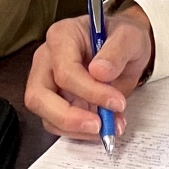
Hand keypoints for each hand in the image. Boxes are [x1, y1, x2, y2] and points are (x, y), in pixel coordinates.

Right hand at [24, 2, 155, 140]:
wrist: (125, 49)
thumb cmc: (122, 38)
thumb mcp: (129, 37)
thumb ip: (117, 51)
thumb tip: (100, 72)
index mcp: (62, 36)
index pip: (64, 71)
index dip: (90, 91)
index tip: (117, 102)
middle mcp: (46, 58)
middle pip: (39, 96)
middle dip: (69, 117)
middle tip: (100, 126)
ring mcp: (46, 81)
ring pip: (44, 115)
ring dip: (76, 128)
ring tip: (108, 127)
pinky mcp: (53, 101)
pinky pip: (56, 124)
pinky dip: (79, 131)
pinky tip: (103, 126)